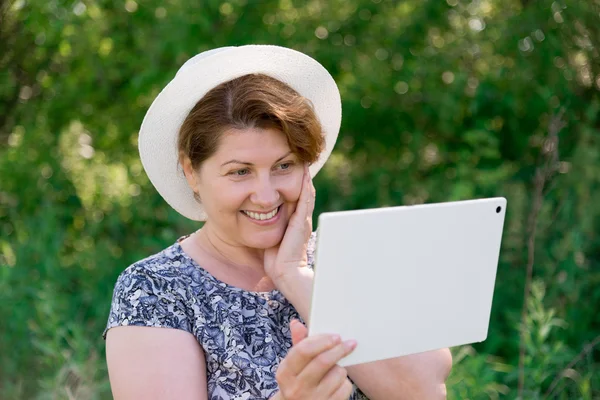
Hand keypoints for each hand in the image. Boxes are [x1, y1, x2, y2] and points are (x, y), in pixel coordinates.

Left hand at [264, 164, 314, 283]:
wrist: (285, 273)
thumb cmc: (277, 260)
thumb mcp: (273, 238)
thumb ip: (271, 227)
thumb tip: (259, 217)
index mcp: (296, 223)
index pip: (298, 199)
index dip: (297, 184)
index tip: (294, 170)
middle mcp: (302, 220)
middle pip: (305, 193)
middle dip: (303, 177)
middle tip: (302, 160)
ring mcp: (303, 220)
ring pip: (306, 194)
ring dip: (305, 178)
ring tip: (305, 162)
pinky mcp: (301, 223)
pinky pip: (305, 200)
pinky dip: (305, 187)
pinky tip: (304, 175)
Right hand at [275, 320, 355, 399]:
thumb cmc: (297, 381)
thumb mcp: (293, 365)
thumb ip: (298, 343)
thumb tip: (296, 323)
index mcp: (285, 373)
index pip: (303, 351)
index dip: (321, 341)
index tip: (335, 336)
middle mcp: (296, 388)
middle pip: (323, 361)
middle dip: (338, 349)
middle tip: (349, 343)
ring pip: (337, 373)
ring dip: (340, 368)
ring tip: (333, 370)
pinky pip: (345, 388)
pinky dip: (345, 383)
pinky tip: (336, 384)